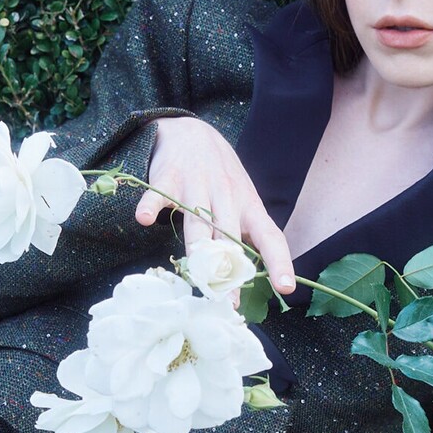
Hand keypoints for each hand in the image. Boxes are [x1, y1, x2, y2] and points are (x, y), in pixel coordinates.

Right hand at [136, 117, 296, 296]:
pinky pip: (160, 194)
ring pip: (198, 221)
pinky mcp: (169, 178)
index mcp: (248, 206)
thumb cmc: (222, 177)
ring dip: (198, 247)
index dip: (280, 261)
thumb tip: (247, 280)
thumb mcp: (242, 201)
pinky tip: (146, 219)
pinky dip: (152, 206)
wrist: (192, 131)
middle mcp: (226, 197)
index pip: (270, 236)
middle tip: (227, 301)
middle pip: (229, 237)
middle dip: (229, 270)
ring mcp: (198, 186)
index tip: (286, 286)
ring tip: (198, 273)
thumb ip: (245, 235)